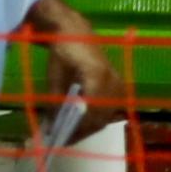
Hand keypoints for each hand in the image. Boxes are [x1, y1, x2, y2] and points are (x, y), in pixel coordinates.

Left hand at [24, 0, 124, 132]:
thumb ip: (56, 103)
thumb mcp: (54, 79)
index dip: (78, 129)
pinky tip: (87, 118)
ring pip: (108, 113)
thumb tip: (52, 128)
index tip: (64, 139)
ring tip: (76, 130)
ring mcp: (117, 81)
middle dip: (84, 130)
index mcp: (96, 78)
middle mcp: (112, 81)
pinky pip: (112, 105)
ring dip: (93, 124)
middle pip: (101, 116)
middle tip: (68, 138)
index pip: (91, 113)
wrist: (73, 31)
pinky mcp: (118, 81)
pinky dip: (100, 114)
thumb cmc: (62, 53)